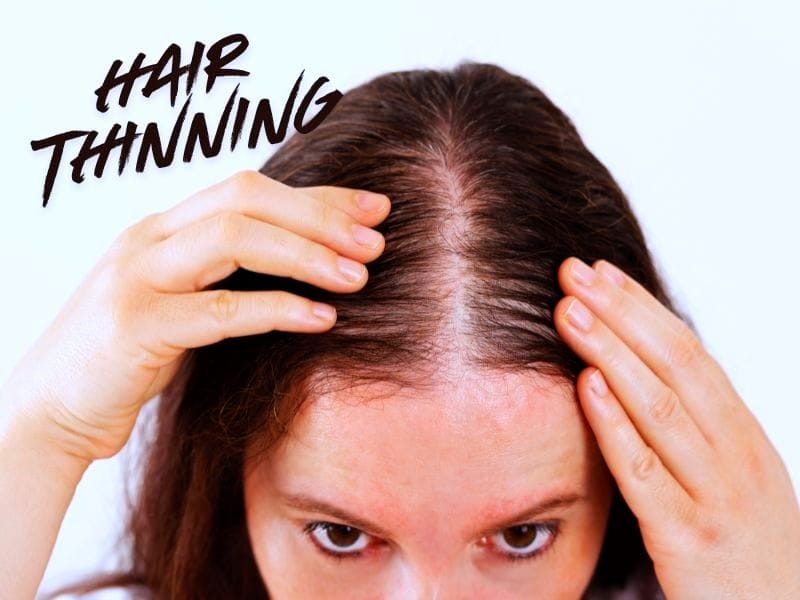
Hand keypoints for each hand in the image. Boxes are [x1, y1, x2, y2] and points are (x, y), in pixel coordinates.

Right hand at [1, 170, 389, 461]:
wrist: (51, 411)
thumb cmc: (130, 356)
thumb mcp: (181, 301)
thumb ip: (227, 274)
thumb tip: (309, 263)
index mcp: (163, 227)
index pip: (250, 189)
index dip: (318, 196)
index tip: (374, 209)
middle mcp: (148, 238)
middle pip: (246, 198)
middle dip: (320, 216)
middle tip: (375, 242)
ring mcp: (137, 277)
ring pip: (234, 239)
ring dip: (307, 254)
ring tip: (359, 277)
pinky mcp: (136, 326)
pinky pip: (221, 309)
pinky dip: (278, 309)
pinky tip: (322, 319)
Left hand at [554, 256, 799, 598]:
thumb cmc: (744, 551)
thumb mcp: (729, 479)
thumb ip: (691, 431)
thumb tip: (634, 374)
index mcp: (743, 435)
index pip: (689, 353)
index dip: (641, 308)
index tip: (600, 273)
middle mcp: (737, 455)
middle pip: (676, 365)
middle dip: (622, 313)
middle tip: (574, 273)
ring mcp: (718, 497)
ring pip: (661, 407)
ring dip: (611, 352)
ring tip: (571, 312)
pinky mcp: (692, 540)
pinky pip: (646, 474)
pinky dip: (615, 425)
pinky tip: (586, 387)